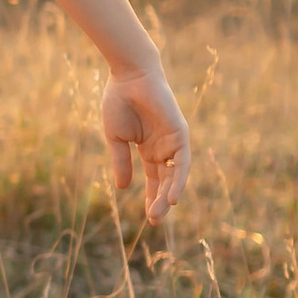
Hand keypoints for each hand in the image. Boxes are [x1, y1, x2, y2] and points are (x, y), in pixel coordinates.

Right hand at [101, 60, 188, 222]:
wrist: (128, 76)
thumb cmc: (119, 102)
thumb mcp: (116, 139)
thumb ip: (121, 162)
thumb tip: (123, 188)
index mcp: (148, 149)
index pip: (153, 179)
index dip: (150, 198)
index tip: (148, 218)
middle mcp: (163, 148)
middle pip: (165, 181)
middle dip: (159, 201)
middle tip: (153, 221)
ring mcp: (173, 141)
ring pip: (174, 175)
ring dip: (168, 195)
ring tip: (159, 213)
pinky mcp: (180, 134)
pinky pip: (182, 162)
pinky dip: (178, 179)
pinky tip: (172, 197)